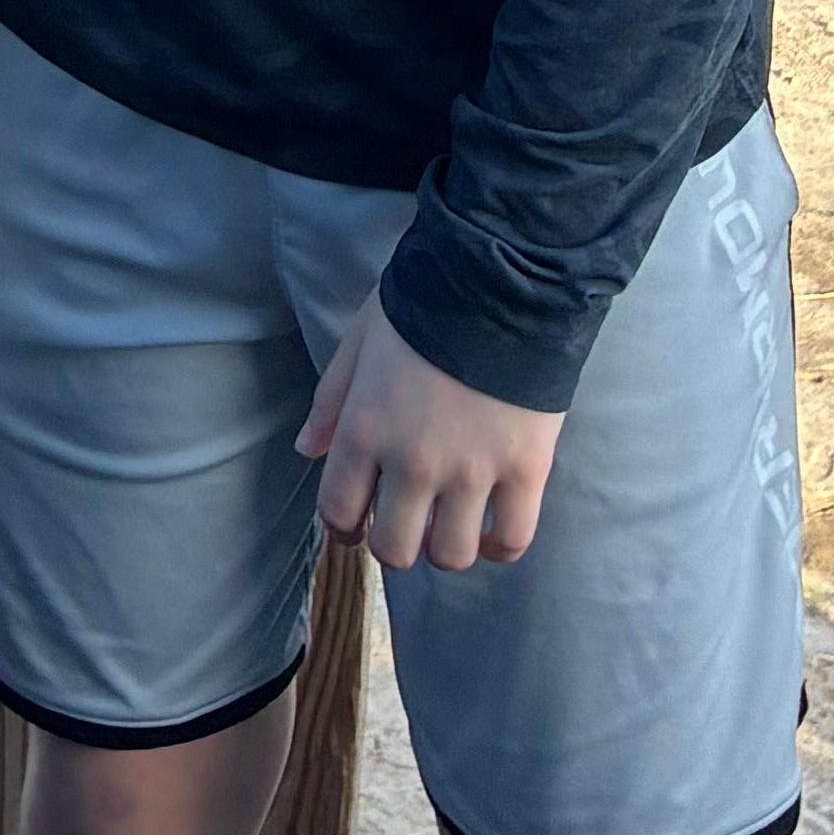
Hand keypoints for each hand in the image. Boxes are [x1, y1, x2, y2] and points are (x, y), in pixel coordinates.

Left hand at [297, 292, 561, 574]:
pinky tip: (493, 531)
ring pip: (451, 555)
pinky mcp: (526, 470)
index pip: (339, 511)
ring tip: (451, 524)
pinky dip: (501, 547)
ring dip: (446, 548)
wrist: (500, 280)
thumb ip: (331, 400)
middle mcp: (413, 462)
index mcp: (364, 430)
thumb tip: (307, 451)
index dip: (344, 527)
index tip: (356, 524)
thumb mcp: (359, 342)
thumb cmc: (421, 305)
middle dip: (394, 544)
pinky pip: (512, 539)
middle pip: (395, 549)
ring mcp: (472, 471)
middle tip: (407, 524)